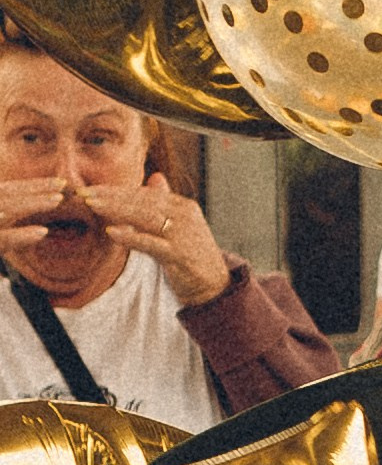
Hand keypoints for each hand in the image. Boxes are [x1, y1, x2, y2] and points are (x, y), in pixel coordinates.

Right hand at [0, 179, 67, 276]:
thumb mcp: (2, 236)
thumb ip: (11, 232)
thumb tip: (40, 231)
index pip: (10, 190)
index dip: (34, 184)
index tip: (61, 183)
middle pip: (9, 193)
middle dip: (36, 188)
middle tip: (64, 186)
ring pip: (8, 209)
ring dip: (33, 204)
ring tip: (57, 202)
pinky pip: (4, 240)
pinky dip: (22, 235)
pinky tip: (43, 233)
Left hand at [79, 178, 230, 305]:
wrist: (215, 286)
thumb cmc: (193, 256)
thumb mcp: (180, 225)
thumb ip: (165, 203)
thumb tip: (155, 178)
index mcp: (182, 206)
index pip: (144, 193)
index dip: (117, 190)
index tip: (92, 189)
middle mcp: (184, 216)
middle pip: (141, 202)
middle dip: (110, 197)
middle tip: (84, 194)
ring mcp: (183, 235)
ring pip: (144, 217)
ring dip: (115, 210)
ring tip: (92, 206)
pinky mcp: (180, 255)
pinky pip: (150, 243)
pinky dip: (130, 237)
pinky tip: (111, 232)